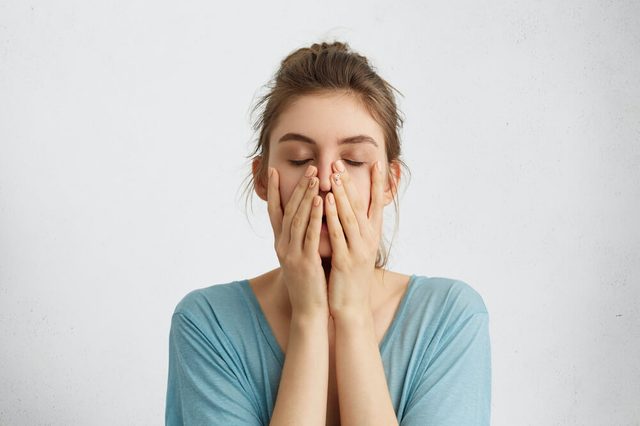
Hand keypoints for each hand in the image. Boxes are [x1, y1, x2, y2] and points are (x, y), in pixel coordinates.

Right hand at [267, 165, 328, 316]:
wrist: (308, 311)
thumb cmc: (308, 283)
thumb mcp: (300, 257)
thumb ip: (300, 238)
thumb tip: (306, 217)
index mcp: (280, 244)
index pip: (274, 212)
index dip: (274, 190)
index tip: (273, 170)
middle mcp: (282, 246)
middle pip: (288, 211)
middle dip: (298, 188)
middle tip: (309, 168)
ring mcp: (292, 254)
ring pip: (298, 219)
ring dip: (306, 197)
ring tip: (315, 178)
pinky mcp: (305, 263)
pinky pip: (310, 235)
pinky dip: (315, 217)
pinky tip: (321, 202)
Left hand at [324, 159, 384, 319]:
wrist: (351, 306)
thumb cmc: (350, 276)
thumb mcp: (356, 248)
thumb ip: (354, 229)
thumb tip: (350, 208)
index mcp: (372, 236)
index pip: (376, 204)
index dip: (378, 184)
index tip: (377, 163)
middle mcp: (368, 240)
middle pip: (361, 206)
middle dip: (350, 182)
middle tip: (340, 163)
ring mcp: (358, 250)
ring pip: (350, 216)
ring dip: (342, 194)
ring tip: (333, 174)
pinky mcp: (346, 260)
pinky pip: (338, 233)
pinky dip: (333, 215)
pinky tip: (327, 200)